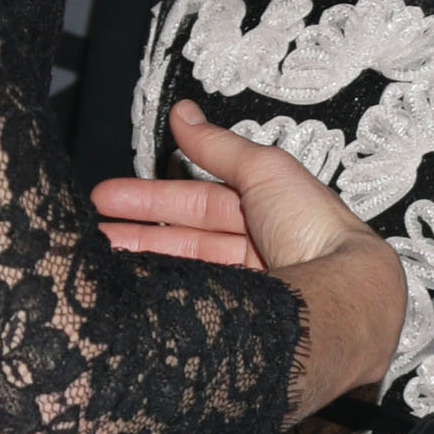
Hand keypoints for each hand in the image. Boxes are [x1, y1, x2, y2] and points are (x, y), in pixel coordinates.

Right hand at [101, 100, 404, 420]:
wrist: (343, 296)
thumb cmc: (313, 228)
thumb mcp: (263, 170)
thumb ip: (218, 145)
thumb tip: (182, 110)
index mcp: (268, 213)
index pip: (198, 203)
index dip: (151, 199)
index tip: (104, 198)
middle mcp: (260, 253)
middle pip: (188, 241)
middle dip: (138, 234)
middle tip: (90, 234)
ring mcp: (252, 291)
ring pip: (188, 275)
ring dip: (143, 265)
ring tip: (97, 262)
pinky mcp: (243, 323)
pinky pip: (196, 304)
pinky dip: (164, 295)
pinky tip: (131, 291)